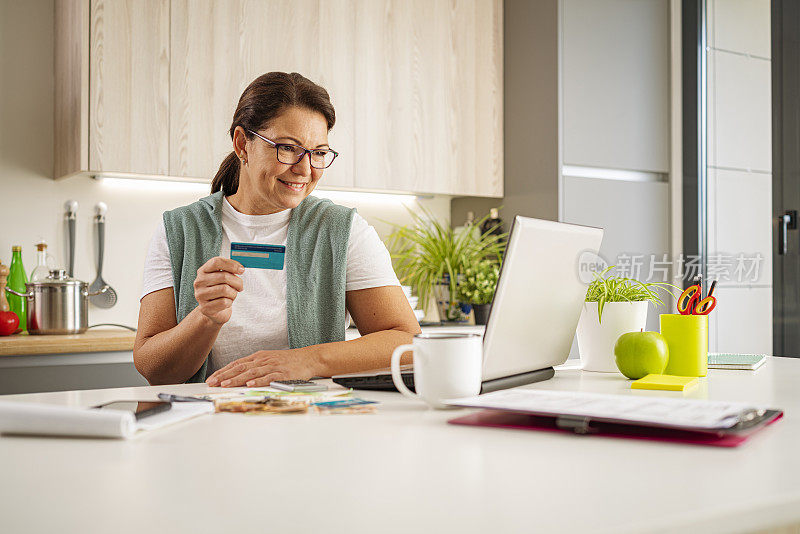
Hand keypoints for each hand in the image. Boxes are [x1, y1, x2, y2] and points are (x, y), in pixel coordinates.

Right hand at [194, 256, 244, 324]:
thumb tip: (240, 269)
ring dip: (234, 293)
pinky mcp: (204, 308)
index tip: (242, 270)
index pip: (216, 262)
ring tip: (231, 295)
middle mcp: (199, 282)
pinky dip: (230, 302)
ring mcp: (200, 295)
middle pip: (224, 276)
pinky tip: (226, 303)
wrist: (214, 311)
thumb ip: (229, 271)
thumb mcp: (223, 279)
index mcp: (203, 271)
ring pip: (225, 289)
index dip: (232, 264)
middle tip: (240, 287)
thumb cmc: (221, 292)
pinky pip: (224, 302)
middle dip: (237, 282)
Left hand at [205, 347, 321, 386]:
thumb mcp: (268, 359)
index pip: (237, 364)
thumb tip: (237, 375)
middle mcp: (263, 360)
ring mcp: (272, 366)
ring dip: (237, 379)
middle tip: (213, 382)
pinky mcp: (282, 374)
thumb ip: (254, 366)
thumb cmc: (287, 361)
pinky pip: (268, 377)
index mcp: (258, 357)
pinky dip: (258, 381)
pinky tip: (250, 384)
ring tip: (226, 384)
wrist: (308, 358)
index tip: (212, 378)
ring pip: (252, 373)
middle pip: (241, 367)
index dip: (223, 371)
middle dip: (225, 376)